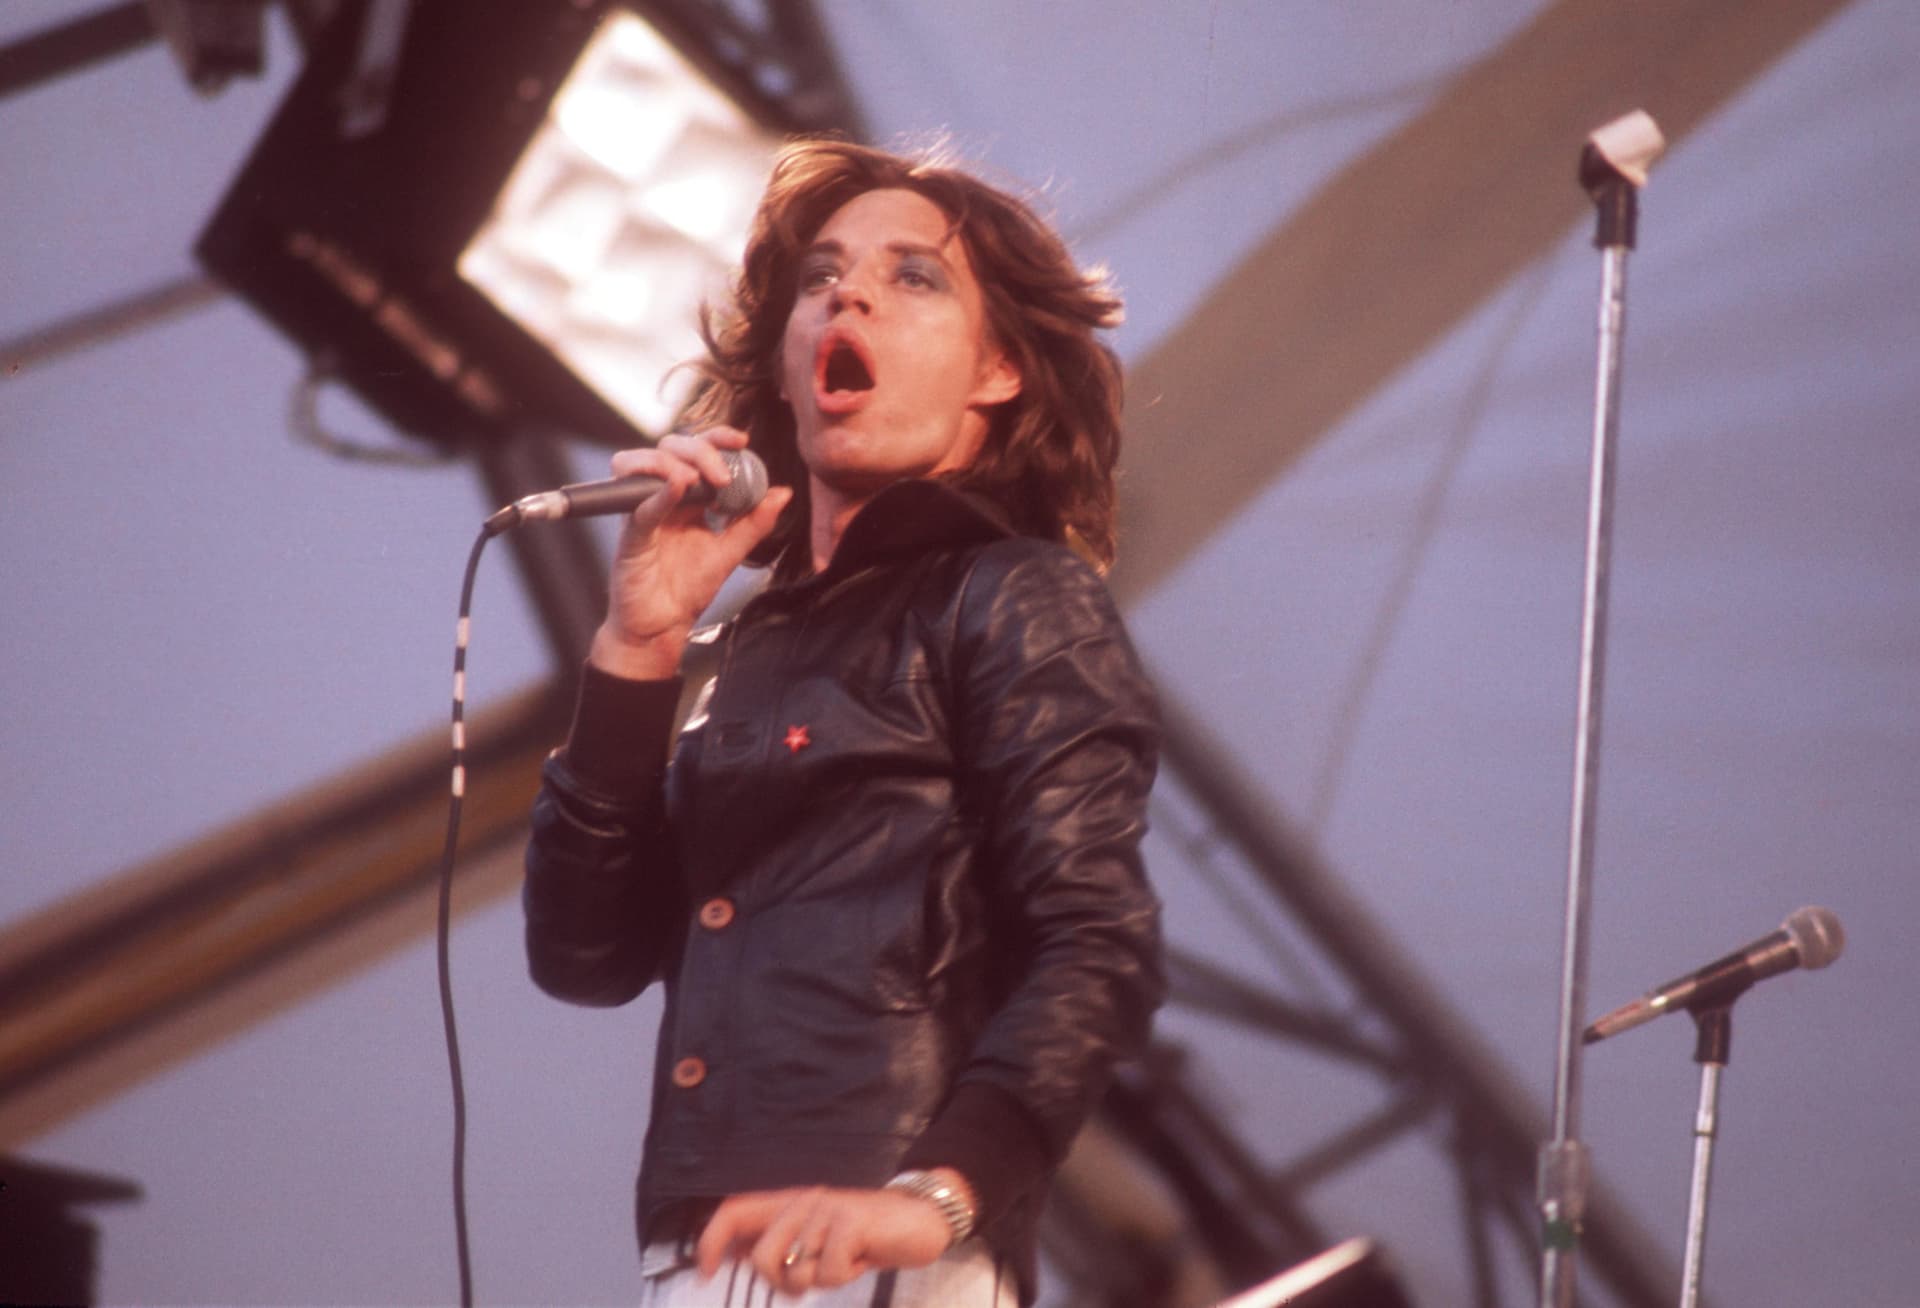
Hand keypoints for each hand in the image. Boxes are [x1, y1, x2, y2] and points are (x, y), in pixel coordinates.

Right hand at [588, 428, 791, 679]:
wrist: (664, 626)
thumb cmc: (687, 589)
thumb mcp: (731, 551)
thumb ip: (755, 522)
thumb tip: (783, 492)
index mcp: (685, 497)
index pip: (696, 449)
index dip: (716, 436)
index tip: (742, 441)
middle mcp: (660, 497)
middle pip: (669, 447)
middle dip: (700, 450)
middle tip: (723, 477)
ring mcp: (641, 512)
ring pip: (639, 462)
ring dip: (669, 461)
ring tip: (694, 479)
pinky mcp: (630, 535)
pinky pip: (639, 507)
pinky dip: (657, 493)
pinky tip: (677, 487)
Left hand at [694, 1184, 952, 1297]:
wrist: (919, 1217)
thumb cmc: (864, 1234)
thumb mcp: (817, 1237)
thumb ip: (780, 1241)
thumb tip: (736, 1254)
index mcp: (790, 1202)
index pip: (735, 1211)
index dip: (712, 1241)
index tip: (706, 1272)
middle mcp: (804, 1201)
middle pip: (762, 1258)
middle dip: (782, 1283)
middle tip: (812, 1279)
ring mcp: (827, 1209)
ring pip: (797, 1271)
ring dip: (820, 1280)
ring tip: (843, 1262)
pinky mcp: (850, 1222)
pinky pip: (829, 1272)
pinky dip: (846, 1277)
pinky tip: (861, 1258)